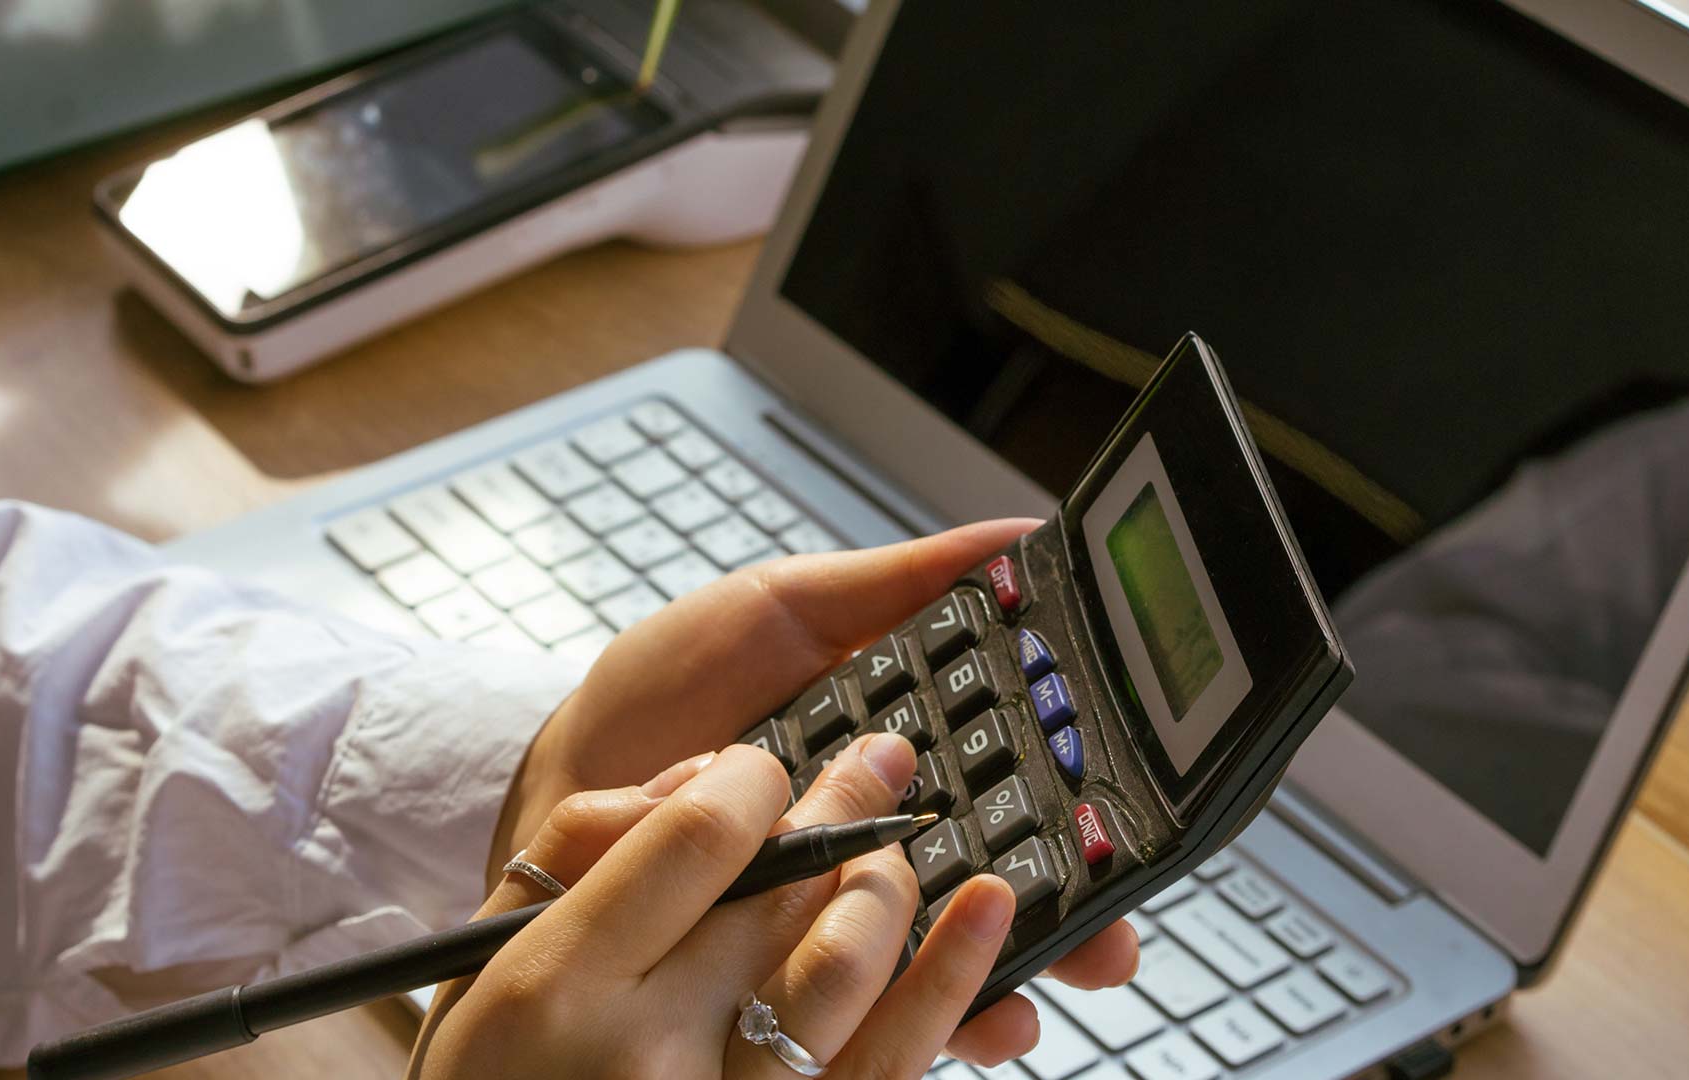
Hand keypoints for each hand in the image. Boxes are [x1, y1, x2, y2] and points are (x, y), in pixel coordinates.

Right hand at [417, 740, 1032, 1077]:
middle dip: (841, 807)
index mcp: (561, 985)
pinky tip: (984, 912)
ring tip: (900, 842)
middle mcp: (649, 1051)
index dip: (754, 778)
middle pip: (783, 890)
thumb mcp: (480, 964)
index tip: (764, 768)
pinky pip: (893, 1063)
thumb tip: (700, 776)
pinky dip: (953, 980)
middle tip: (876, 762)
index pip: (699, 835)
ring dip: (889, 883)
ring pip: (846, 966)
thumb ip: (569, 854)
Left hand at [486, 522, 1139, 1063]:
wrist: (564, 774)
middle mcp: (882, 840)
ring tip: (1043, 986)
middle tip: (1113, 931)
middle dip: (1070, 912)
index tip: (1124, 809)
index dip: (1076, 798)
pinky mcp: (784, 970)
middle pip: (1002, 881)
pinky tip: (964, 1020)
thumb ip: (894, 586)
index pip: (1015, 780)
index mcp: (902, 755)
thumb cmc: (667, 692)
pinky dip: (917, 1019)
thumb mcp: (783, 610)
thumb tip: (1017, 538)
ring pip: (948, 955)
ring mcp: (835, 911)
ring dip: (1008, 976)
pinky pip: (863, 1007)